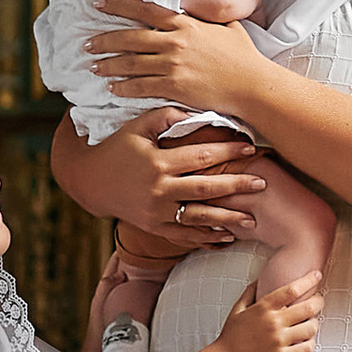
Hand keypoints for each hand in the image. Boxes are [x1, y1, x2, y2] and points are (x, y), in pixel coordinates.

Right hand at [87, 112, 261, 247]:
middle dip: (236, 186)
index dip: (227, 151)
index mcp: (157, 163)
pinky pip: (183, 236)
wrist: (89, 180)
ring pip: (198, 218)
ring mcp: (156, 213)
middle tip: (262, 184)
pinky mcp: (153, 227)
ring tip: (252, 220)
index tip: (249, 146)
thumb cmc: (117, 147)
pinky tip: (225, 238)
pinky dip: (205, 238)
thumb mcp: (136, 127)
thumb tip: (197, 112)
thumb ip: (165, 116)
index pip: (200, 156)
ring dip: (226, 220)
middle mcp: (158, 191)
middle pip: (205, 189)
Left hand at [89, 6, 257, 125]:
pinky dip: (123, 87)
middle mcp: (175, 42)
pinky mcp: (173, 87)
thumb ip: (208, 15)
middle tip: (87, 43)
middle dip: (105, 39)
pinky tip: (112, 88)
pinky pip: (140, 86)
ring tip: (93, 66)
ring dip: (108, 64)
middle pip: (130, 37)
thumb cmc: (243, 56)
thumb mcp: (227, 26)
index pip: (144, 9)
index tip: (100, 3)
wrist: (252, 85)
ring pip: (130, 63)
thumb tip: (202, 5)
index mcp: (185, 23)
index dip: (120, 5)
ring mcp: (172, 65)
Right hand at [220, 279, 325, 351]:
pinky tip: (306, 339)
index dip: (308, 280)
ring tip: (311, 321)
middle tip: (318, 301)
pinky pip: (306, 347)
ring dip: (315, 322)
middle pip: (309, 307)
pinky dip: (310, 342)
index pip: (292, 289)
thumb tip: (260, 278)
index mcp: (264, 308)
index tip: (316, 275)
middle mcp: (274, 322)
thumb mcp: (238, 308)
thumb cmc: (232, 335)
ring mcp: (279, 340)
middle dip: (319, 301)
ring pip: (311, 327)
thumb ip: (250, 292)